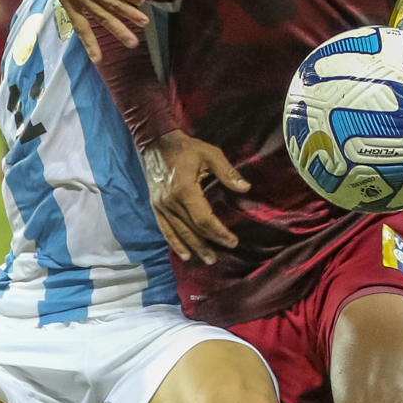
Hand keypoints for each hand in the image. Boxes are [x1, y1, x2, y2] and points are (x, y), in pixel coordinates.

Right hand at [141, 129, 249, 264]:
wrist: (156, 142)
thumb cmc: (186, 148)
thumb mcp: (210, 154)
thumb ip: (228, 173)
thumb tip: (245, 188)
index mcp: (185, 189)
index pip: (204, 219)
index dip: (218, 232)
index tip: (232, 241)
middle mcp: (171, 201)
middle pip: (191, 229)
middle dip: (207, 244)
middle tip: (219, 258)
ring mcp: (161, 205)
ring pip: (178, 232)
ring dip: (193, 248)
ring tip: (206, 259)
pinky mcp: (156, 206)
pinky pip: (165, 229)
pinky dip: (175, 243)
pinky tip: (184, 254)